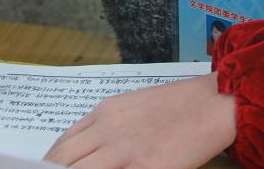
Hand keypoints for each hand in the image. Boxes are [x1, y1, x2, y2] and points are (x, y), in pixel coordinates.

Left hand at [44, 73, 235, 167]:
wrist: (213, 102)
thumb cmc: (178, 106)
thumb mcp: (130, 107)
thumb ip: (105, 127)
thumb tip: (84, 152)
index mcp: (104, 114)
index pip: (62, 145)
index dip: (50, 164)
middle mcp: (108, 130)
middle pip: (64, 161)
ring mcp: (126, 151)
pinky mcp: (147, 167)